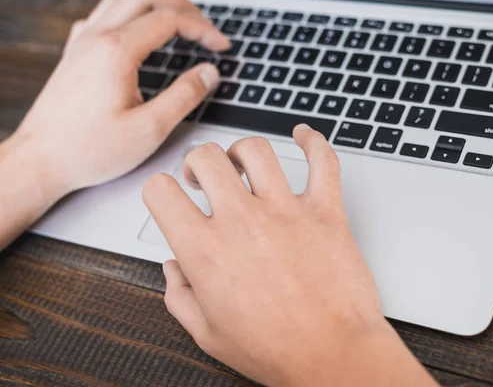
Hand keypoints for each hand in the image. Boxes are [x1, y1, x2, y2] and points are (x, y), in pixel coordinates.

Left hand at [11, 0, 228, 194]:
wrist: (40, 161)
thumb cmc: (90, 150)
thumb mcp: (149, 129)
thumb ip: (184, 96)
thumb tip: (209, 73)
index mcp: (117, 52)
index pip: (169, 20)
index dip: (202, 29)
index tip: (221, 46)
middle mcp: (96, 39)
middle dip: (182, 7)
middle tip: (205, 28)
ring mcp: (81, 44)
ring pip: (122, 1)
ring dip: (154, 5)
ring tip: (177, 23)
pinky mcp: (73, 56)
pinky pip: (101, 17)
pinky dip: (126, 15)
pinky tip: (134, 32)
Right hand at [143, 126, 436, 385]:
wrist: (333, 356)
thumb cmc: (276, 349)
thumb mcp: (208, 334)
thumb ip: (180, 296)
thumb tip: (174, 266)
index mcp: (206, 251)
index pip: (160, 191)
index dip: (159, 190)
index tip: (170, 197)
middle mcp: (243, 222)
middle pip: (207, 157)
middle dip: (198, 162)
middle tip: (206, 178)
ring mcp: (286, 212)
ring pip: (256, 149)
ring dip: (242, 151)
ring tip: (243, 164)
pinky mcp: (325, 211)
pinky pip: (322, 160)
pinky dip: (313, 141)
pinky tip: (304, 136)